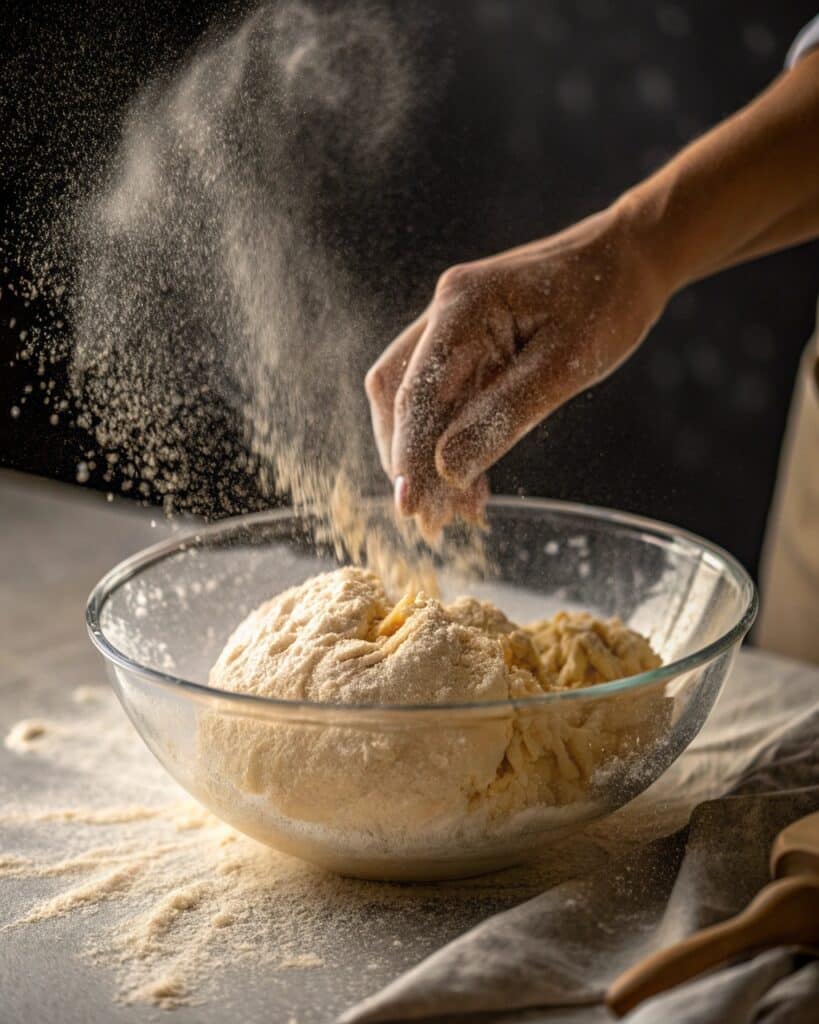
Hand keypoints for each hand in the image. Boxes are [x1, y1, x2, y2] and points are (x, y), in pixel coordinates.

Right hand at [365, 204, 669, 538]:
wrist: (631, 257)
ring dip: (425, 456)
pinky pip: (445, 398)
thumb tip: (446, 469)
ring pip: (415, 400)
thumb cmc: (607, 301)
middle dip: (407, 460)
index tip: (410, 507)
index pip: (415, 392)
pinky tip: (470, 483)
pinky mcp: (470, 343)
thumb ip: (503, 417)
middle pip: (398, 396)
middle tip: (426, 519)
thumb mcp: (564, 365)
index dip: (408, 454)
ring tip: (451, 513)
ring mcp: (453, 326)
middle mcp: (445, 312)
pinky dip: (450, 441)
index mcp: (462, 306)